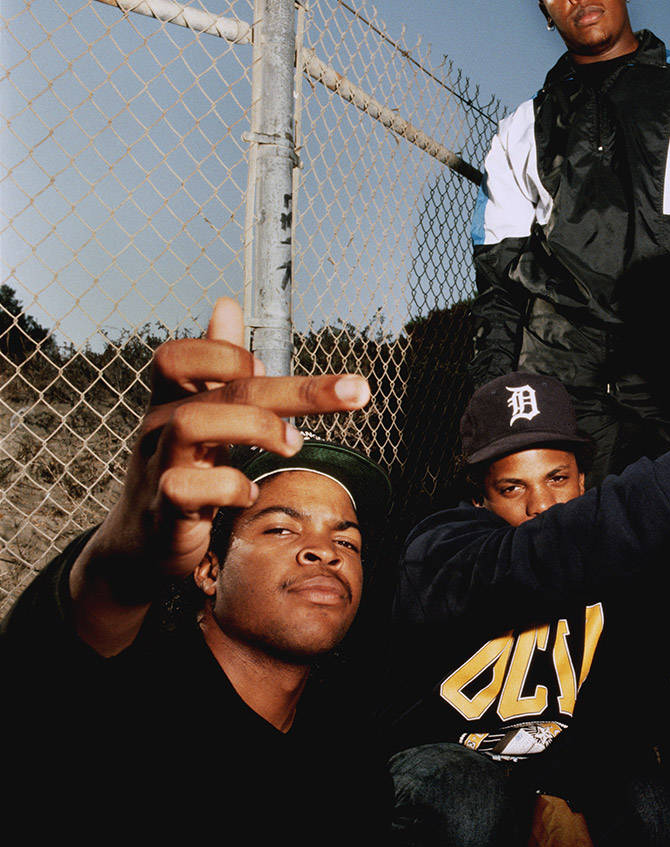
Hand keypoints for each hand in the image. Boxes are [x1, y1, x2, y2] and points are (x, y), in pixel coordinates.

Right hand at [72, 298, 370, 639]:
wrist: (140, 542)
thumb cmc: (180, 468)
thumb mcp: (198, 411)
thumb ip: (216, 364)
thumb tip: (228, 304)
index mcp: (172, 399)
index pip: (182, 355)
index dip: (229, 353)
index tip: (267, 368)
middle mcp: (160, 426)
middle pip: (224, 388)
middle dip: (296, 388)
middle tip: (352, 393)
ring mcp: (157, 465)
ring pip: (193, 425)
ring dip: (257, 428)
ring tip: (293, 444)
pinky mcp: (162, 509)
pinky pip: (185, 488)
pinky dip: (228, 488)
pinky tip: (251, 495)